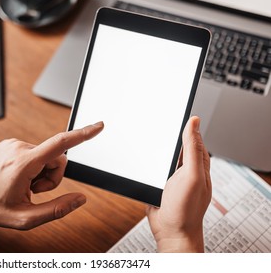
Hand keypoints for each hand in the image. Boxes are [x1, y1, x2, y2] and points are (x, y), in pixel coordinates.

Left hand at [0, 122, 103, 229]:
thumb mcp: (24, 218)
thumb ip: (56, 210)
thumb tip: (80, 199)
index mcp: (24, 163)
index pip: (61, 144)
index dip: (83, 134)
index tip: (99, 126)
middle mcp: (19, 148)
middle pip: (56, 158)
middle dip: (51, 177)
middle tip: (33, 191)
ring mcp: (13, 144)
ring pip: (45, 157)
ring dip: (40, 173)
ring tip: (22, 186)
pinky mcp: (10, 144)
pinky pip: (33, 153)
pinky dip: (31, 167)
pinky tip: (15, 178)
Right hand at [147, 116, 211, 251]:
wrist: (171, 230)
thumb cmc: (186, 209)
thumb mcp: (192, 175)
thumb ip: (193, 149)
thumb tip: (194, 122)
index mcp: (199, 164)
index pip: (194, 138)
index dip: (187, 124)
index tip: (175, 110)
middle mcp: (187, 169)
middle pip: (178, 144)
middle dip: (169, 134)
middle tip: (157, 121)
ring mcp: (173, 176)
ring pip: (165, 155)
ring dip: (157, 148)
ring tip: (148, 135)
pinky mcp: (160, 183)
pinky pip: (155, 167)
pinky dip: (149, 161)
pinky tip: (143, 157)